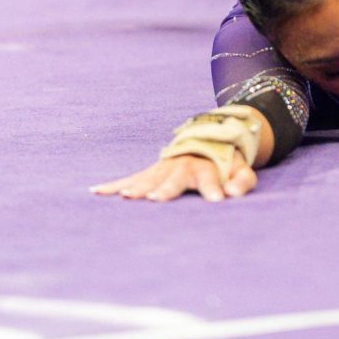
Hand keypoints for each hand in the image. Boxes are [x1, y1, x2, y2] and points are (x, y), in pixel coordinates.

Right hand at [89, 151, 257, 202]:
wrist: (208, 139)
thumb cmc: (227, 162)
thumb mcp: (242, 170)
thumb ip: (242, 181)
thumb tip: (231, 194)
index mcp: (206, 166)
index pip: (211, 178)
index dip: (214, 188)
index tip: (217, 200)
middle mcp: (182, 165)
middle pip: (173, 179)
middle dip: (165, 189)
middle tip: (154, 199)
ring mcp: (163, 168)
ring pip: (148, 178)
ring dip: (136, 187)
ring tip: (125, 198)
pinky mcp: (151, 172)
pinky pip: (131, 178)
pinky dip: (113, 185)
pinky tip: (96, 192)